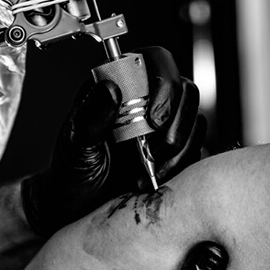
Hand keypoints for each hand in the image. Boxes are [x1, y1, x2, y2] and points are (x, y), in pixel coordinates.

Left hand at [20, 46, 205, 235]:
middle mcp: (148, 98)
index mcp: (121, 84)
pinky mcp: (178, 150)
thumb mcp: (76, 145)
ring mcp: (167, 124)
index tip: (153, 119)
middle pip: (185, 89)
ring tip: (150, 169)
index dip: (164, 81)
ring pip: (196, 118)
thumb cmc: (72, 172)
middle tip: (155, 150)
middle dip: (176, 121)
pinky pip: (197, 147)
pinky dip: (182, 164)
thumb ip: (91, 117)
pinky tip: (158, 176)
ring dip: (178, 146)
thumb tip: (111, 88)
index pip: (156, 60)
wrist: (80, 209)